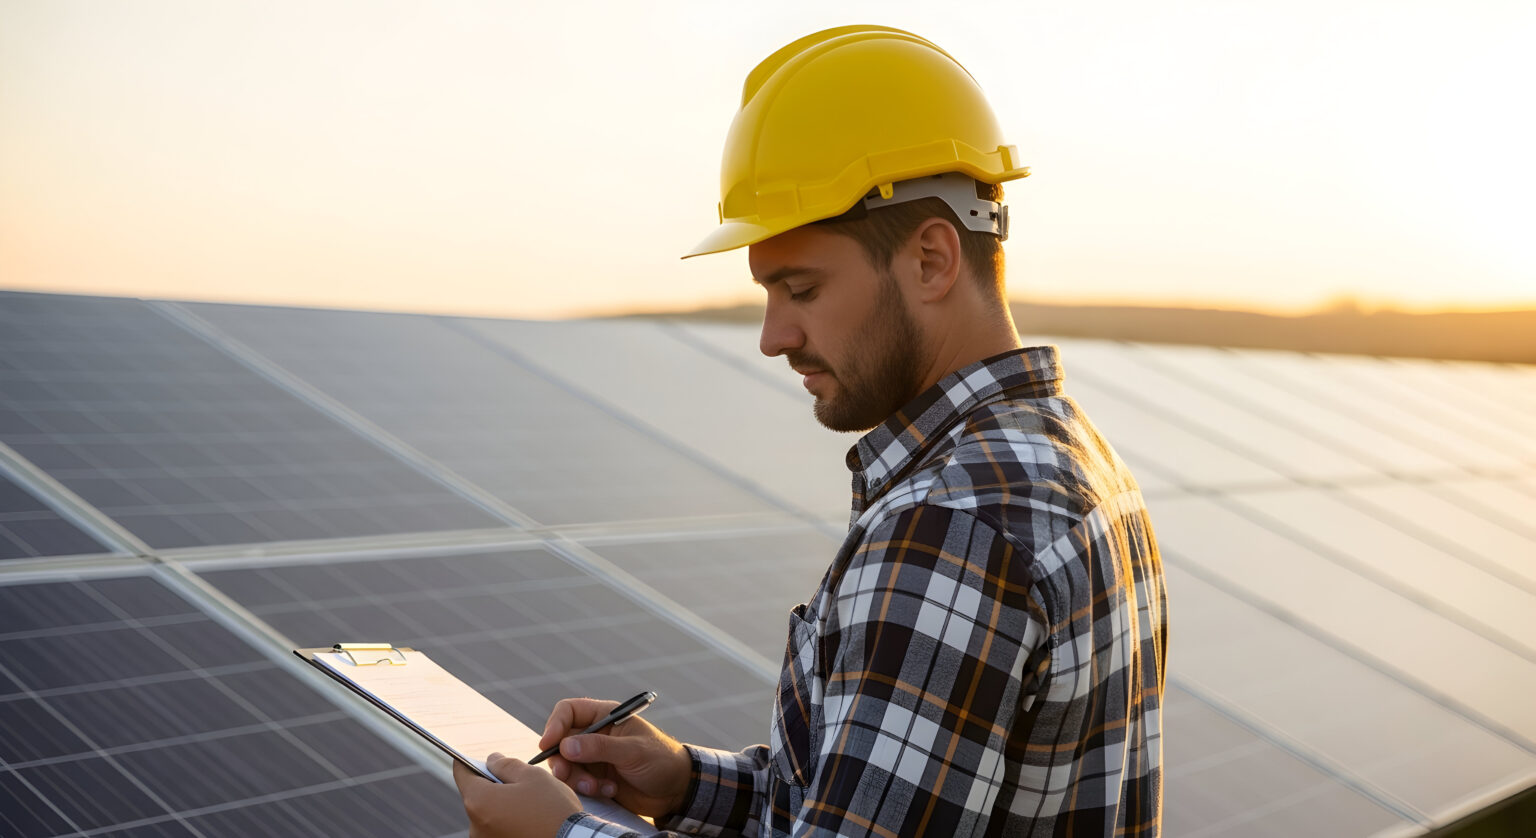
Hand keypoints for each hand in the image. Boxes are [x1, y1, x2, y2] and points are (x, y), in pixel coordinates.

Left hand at [455, 753, 579, 837]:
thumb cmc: (553, 811)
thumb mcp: (532, 776)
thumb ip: (506, 765)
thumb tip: (493, 761)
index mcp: (479, 801)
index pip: (462, 773)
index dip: (471, 761)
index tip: (482, 759)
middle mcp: (475, 826)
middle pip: (476, 795)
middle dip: (493, 785)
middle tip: (519, 782)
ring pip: (489, 813)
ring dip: (502, 805)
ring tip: (530, 804)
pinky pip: (498, 829)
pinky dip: (509, 821)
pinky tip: (530, 820)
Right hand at [540, 697, 691, 817]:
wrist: (676, 790)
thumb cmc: (661, 760)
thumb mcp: (633, 751)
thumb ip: (600, 748)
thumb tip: (565, 745)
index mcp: (605, 716)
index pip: (569, 711)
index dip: (554, 725)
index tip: (548, 745)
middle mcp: (595, 735)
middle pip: (561, 741)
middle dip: (561, 760)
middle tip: (565, 774)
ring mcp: (594, 758)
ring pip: (566, 765)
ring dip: (576, 778)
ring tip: (597, 787)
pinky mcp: (595, 778)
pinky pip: (577, 783)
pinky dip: (588, 789)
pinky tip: (610, 791)